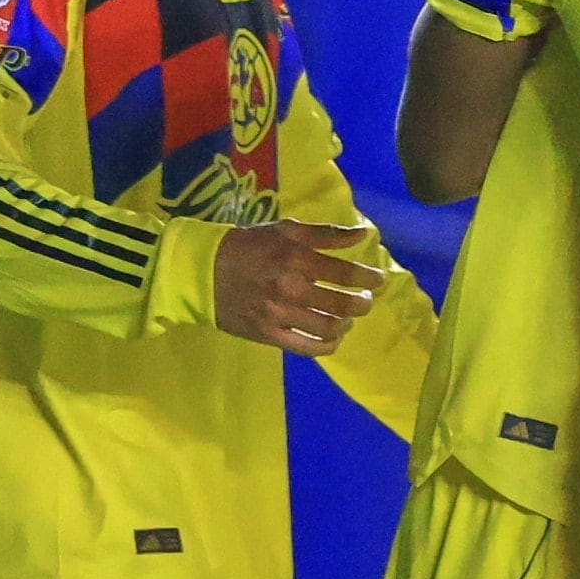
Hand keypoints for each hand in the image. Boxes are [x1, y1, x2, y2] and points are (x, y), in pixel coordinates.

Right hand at [210, 219, 384, 353]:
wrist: (203, 271)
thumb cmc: (249, 246)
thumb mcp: (285, 230)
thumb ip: (326, 233)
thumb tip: (362, 234)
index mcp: (297, 259)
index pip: (347, 273)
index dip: (369, 278)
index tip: (377, 279)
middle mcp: (292, 289)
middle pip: (344, 305)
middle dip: (363, 303)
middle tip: (365, 299)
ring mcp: (280, 315)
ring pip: (330, 329)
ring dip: (346, 324)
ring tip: (347, 317)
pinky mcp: (269, 335)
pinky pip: (309, 348)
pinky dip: (328, 345)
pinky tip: (333, 336)